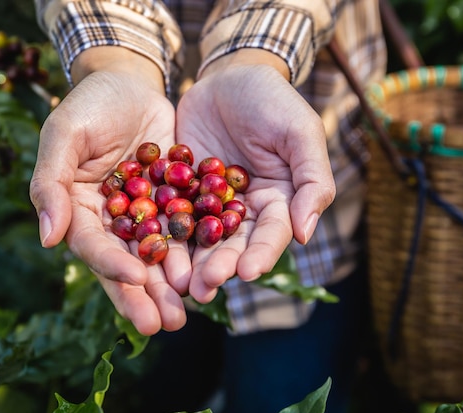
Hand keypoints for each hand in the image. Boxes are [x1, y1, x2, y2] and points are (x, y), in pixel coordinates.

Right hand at [29, 48, 187, 334]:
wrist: (129, 83)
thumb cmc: (89, 105)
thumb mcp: (64, 135)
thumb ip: (51, 183)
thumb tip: (48, 239)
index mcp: (79, 209)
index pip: (93, 245)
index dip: (111, 264)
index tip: (135, 279)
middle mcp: (110, 221)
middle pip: (125, 264)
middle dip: (142, 296)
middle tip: (162, 324)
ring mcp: (142, 215)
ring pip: (155, 257)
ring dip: (169, 287)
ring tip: (186, 314)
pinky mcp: (171, 204)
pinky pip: (183, 232)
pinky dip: (194, 254)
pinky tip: (211, 274)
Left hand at [176, 49, 335, 302]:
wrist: (229, 76)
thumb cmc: (273, 100)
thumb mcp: (300, 133)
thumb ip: (312, 180)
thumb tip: (306, 234)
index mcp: (277, 201)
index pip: (271, 235)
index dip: (261, 255)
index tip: (249, 273)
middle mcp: (244, 210)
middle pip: (233, 246)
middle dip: (220, 267)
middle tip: (204, 287)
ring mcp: (209, 204)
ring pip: (200, 239)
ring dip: (190, 263)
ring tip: (177, 284)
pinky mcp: (180, 192)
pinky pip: (171, 215)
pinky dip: (163, 233)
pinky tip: (149, 250)